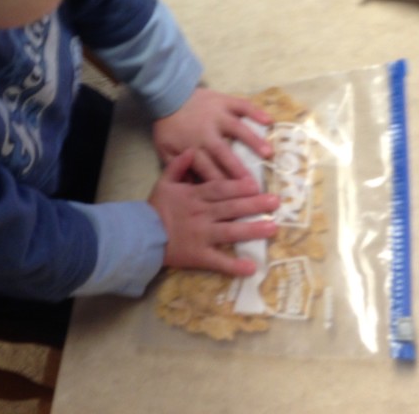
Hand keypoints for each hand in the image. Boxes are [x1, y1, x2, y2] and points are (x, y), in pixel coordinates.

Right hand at [149, 151, 279, 275]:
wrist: (141, 236)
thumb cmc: (155, 208)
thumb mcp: (164, 182)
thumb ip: (178, 166)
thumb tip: (192, 150)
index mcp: (195, 196)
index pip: (220, 189)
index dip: (239, 186)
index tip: (257, 184)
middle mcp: (202, 214)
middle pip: (232, 207)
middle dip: (255, 204)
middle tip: (276, 202)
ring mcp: (202, 236)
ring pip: (231, 232)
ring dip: (253, 230)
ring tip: (273, 228)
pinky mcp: (199, 255)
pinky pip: (219, 261)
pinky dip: (234, 266)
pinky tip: (251, 268)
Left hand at [153, 87, 272, 180]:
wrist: (168, 95)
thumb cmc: (169, 126)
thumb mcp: (165, 150)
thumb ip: (177, 168)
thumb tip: (194, 187)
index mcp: (192, 147)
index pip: (209, 170)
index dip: (223, 185)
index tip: (238, 199)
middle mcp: (207, 132)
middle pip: (224, 154)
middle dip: (239, 170)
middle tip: (256, 186)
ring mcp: (217, 115)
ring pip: (237, 129)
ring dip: (252, 141)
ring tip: (268, 153)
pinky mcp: (224, 100)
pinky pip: (242, 105)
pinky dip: (255, 112)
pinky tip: (269, 121)